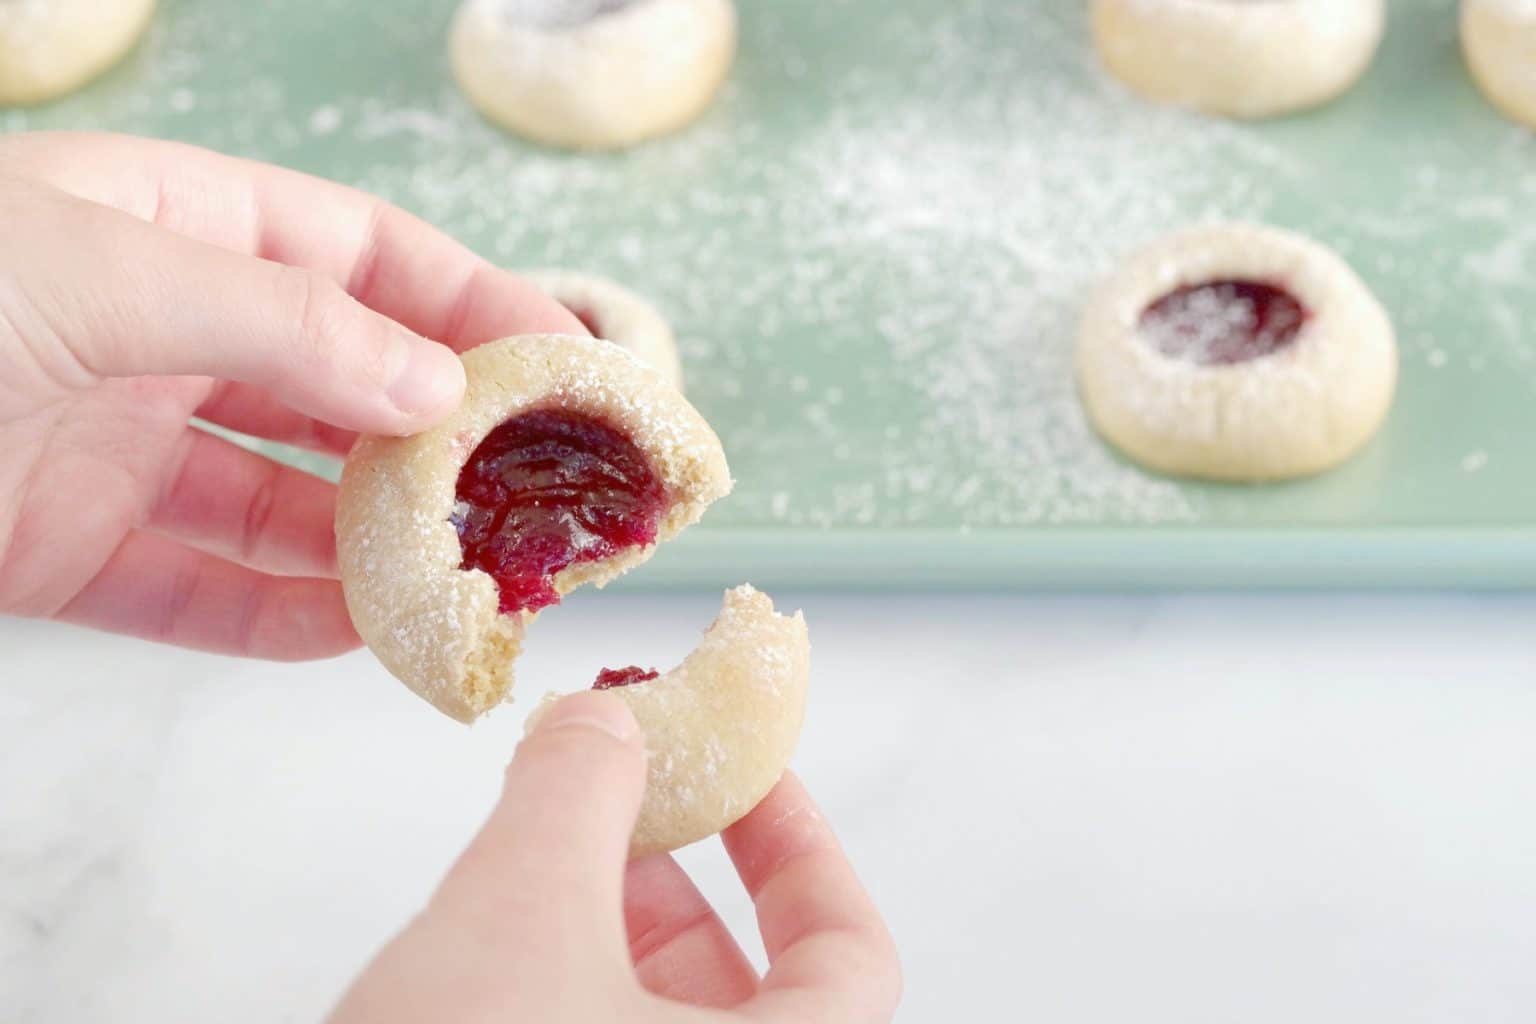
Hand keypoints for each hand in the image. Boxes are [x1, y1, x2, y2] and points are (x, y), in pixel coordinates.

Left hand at [0, 131, 581, 657]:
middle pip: (335, 382)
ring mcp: (110, 446)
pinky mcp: (63, 552)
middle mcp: (154, 336)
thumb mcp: (100, 268)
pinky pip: (196, 592)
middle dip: (437, 432)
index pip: (356, 251)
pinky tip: (357, 632)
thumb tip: (433, 384)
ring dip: (371, 542)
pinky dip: (277, 620)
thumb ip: (279, 322)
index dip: (467, 299)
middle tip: (533, 483)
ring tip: (466, 573)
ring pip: (278, 502)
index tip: (561, 358)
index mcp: (167, 228)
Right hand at [331, 693, 901, 1022]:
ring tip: (534, 854)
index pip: (852, 952)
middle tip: (612, 800)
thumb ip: (576, 793)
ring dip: (604, 933)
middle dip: (676, 879)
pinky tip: (487, 943)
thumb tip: (604, 718)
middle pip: (750, 991)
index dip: (800, 845)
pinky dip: (557, 993)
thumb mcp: (520, 915)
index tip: (742, 774)